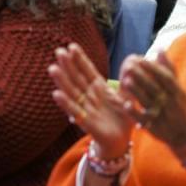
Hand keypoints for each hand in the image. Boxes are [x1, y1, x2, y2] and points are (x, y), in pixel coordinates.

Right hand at [47, 42, 134, 156]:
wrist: (121, 140)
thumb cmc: (123, 117)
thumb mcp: (129, 96)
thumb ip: (128, 81)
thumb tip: (133, 61)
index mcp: (99, 88)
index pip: (87, 70)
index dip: (79, 59)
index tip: (71, 46)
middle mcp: (89, 96)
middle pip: (76, 78)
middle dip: (67, 65)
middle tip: (58, 51)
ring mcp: (86, 108)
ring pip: (72, 92)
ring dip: (62, 81)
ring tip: (53, 68)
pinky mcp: (86, 122)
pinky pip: (74, 111)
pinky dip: (65, 103)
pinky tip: (56, 94)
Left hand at [118, 53, 185, 163]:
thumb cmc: (183, 110)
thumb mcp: (180, 90)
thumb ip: (169, 71)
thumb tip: (159, 50)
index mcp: (178, 93)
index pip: (166, 78)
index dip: (154, 68)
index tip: (141, 58)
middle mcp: (171, 104)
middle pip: (156, 88)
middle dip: (143, 76)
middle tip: (129, 65)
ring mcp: (162, 116)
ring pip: (149, 102)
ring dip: (137, 92)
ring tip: (126, 80)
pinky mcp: (154, 128)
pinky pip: (143, 120)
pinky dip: (135, 113)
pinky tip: (126, 104)